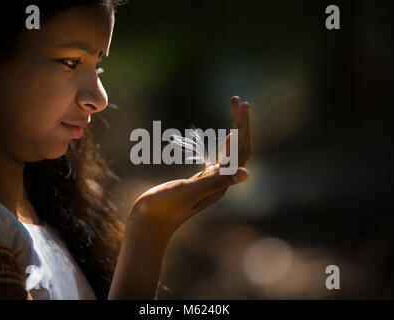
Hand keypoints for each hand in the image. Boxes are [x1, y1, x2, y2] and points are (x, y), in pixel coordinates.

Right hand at [128, 96, 251, 239]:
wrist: (147, 224)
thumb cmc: (163, 208)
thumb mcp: (188, 192)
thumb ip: (215, 182)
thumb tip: (246, 174)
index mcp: (219, 182)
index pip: (239, 150)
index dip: (242, 126)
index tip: (242, 103)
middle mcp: (219, 182)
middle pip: (239, 149)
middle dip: (241, 124)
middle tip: (238, 99)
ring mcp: (210, 182)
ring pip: (230, 153)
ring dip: (235, 131)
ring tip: (233, 110)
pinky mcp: (199, 182)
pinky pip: (220, 160)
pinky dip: (225, 145)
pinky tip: (224, 140)